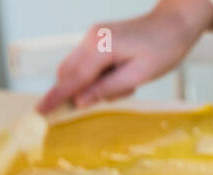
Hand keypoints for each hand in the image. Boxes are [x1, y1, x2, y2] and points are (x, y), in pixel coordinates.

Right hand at [37, 0, 212, 112]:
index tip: (38, 113)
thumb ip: (107, 89)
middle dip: (82, 92)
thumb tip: (79, 102)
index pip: (73, 79)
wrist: (173, 24)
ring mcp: (91, 37)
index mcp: (101, 47)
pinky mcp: (95, 40)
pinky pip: (87, 66)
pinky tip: (122, 74)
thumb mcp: (138, 75)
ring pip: (77, 72)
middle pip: (69, 74)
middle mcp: (90, 38)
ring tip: (126, 81)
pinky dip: (99, 78)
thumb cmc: (163, 49)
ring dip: (94, 86)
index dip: (56, 98)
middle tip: (117, 92)